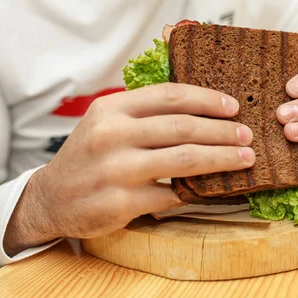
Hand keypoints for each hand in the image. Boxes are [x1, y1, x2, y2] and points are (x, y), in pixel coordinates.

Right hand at [4, 83, 255, 255]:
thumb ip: (144, 111)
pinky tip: (217, 187)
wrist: (50, 198)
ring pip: (184, 159)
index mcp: (111, 108)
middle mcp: (111, 135)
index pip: (169, 95)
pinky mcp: (121, 202)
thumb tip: (201, 107)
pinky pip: (172, 193)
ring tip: (244, 158)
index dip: (207, 99)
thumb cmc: (88, 156)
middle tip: (247, 135)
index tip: (233, 106)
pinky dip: (199, 190)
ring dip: (221, 158)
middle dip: (222, 131)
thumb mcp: (106, 121)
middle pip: (183, 127)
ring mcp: (115, 170)